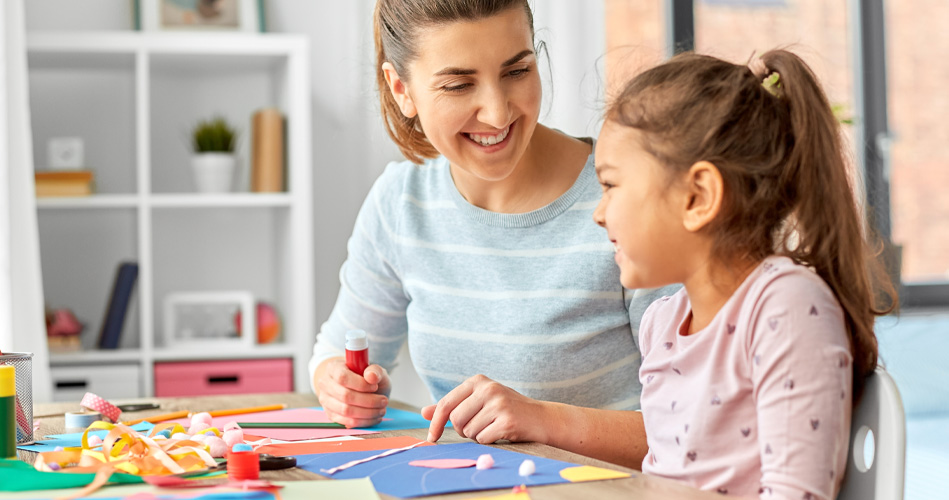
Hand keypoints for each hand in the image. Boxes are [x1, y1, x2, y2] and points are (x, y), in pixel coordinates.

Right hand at [316, 358, 390, 427]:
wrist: (360, 389)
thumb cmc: (367, 378)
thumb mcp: (375, 370)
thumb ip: (375, 370)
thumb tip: (371, 376)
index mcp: (333, 368)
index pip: (343, 377)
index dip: (361, 384)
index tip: (375, 387)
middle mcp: (325, 384)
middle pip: (345, 396)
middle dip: (369, 401)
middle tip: (384, 400)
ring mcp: (326, 400)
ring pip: (346, 411)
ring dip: (368, 412)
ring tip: (382, 409)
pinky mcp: (331, 415)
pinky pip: (348, 422)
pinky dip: (365, 421)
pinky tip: (375, 416)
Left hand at [421, 374, 549, 444]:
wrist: (542, 418)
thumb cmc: (507, 409)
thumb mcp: (479, 401)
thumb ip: (452, 406)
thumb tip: (424, 412)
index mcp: (478, 381)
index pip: (446, 403)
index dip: (436, 423)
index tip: (432, 437)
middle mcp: (488, 389)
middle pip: (456, 420)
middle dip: (463, 430)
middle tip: (479, 427)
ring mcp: (498, 404)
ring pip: (469, 431)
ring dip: (477, 435)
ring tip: (493, 426)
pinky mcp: (507, 421)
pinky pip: (483, 438)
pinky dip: (488, 440)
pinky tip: (501, 432)